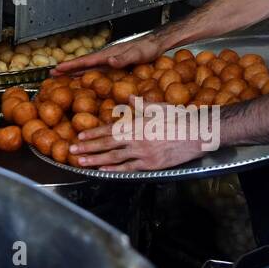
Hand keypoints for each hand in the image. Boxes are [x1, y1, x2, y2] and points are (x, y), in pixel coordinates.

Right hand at [53, 32, 164, 76]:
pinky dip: (86, 75)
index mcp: (108, 54)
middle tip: (51, 74)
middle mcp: (106, 57)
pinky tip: (83, 80)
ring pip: (88, 68)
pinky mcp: (114, 66)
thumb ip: (124, 58)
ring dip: (75, 72)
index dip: (72, 65)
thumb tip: (109, 61)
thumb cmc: (147, 49)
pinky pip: (96, 71)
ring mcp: (109, 61)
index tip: (58, 68)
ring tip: (61, 77)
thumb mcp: (138, 54)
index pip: (86, 61)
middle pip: (83, 64)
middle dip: (67, 69)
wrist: (156, 45)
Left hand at [69, 104, 206, 171]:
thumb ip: (140, 104)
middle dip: (87, 148)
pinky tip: (102, 171)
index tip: (79, 136)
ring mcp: (143, 153)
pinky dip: (114, 170)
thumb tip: (128, 96)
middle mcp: (136, 139)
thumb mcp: (158, 107)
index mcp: (136, 124)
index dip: (92, 133)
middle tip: (72, 150)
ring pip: (114, 158)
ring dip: (95, 160)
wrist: (197, 133)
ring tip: (81, 162)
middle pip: (107, 144)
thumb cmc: (178, 118)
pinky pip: (129, 168)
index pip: (109, 129)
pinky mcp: (151, 165)